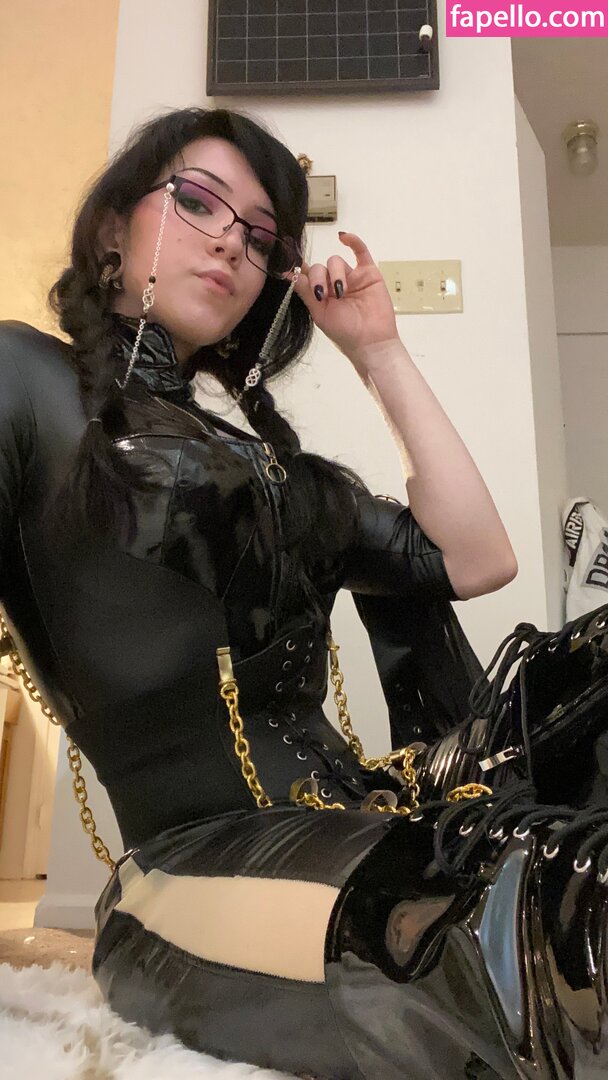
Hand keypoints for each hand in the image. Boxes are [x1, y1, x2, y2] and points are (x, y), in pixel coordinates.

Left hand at [292, 232, 399, 373]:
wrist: (371, 342)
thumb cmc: (344, 333)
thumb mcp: (320, 314)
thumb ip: (306, 292)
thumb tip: (288, 274)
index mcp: (320, 295)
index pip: (306, 276)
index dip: (297, 269)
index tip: (285, 263)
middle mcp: (333, 284)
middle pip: (319, 267)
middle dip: (318, 277)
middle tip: (323, 294)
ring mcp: (351, 277)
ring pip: (336, 261)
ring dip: (335, 273)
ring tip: (341, 292)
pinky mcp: (368, 273)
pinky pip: (360, 251)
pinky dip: (352, 241)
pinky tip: (343, 238)